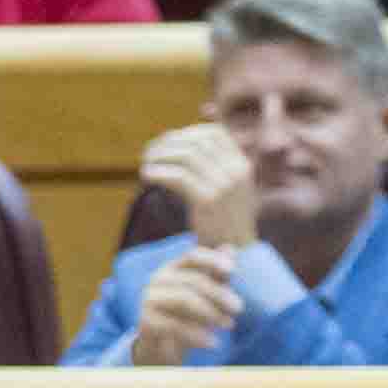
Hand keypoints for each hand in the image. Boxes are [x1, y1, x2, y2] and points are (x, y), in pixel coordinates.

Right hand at [125, 247, 244, 368]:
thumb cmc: (186, 316)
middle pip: (193, 280)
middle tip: (239, 308)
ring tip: (229, 325)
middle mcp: (157, 279)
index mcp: (172, 268)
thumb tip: (231, 249)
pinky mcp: (145, 321)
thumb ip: (216, 275)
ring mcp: (149, 299)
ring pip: (184, 300)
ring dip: (211, 312)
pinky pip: (174, 325)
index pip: (192, 256)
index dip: (212, 260)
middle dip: (219, 294)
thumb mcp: (205, 295)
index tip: (232, 270)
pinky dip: (197, 335)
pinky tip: (213, 343)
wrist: (161, 348)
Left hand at [138, 118, 258, 253]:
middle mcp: (236, 171)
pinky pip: (179, 176)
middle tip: (148, 153)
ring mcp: (225, 185)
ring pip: (187, 156)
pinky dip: (159, 172)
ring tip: (145, 164)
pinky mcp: (209, 200)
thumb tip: (182, 145)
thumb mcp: (226, 190)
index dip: (187, 133)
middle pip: (197, 142)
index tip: (167, 142)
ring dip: (161, 156)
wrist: (232, 255)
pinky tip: (146, 177)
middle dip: (169, 143)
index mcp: (241, 165)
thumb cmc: (221, 224)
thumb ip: (212, 168)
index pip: (214, 133)